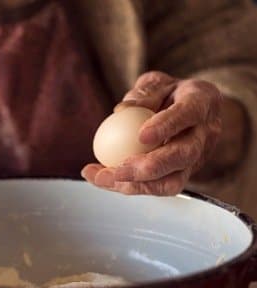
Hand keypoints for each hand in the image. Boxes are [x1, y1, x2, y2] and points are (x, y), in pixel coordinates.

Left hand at [82, 71, 221, 194]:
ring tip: (101, 178)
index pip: (187, 114)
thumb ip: (144, 93)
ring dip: (134, 185)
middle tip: (117, 171)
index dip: (166, 127)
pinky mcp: (182, 174)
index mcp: (202, 103)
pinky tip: (102, 178)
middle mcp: (205, 134)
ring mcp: (197, 158)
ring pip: (173, 181)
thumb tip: (121, 110)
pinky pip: (157, 186)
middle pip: (183, 156)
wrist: (193, 108)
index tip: (142, 136)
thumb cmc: (172, 92)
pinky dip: (128, 186)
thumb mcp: (158, 82)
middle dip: (148, 168)